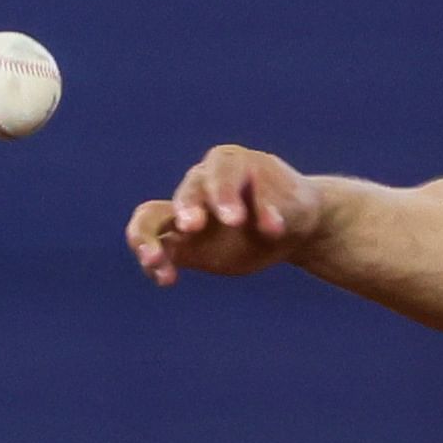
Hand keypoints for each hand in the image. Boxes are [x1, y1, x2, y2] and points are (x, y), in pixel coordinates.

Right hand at [128, 145, 327, 285]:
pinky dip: (154, 262)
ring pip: (151, 216)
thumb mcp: (295, 206)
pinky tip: (165, 279)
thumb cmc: (290, 207)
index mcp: (231, 163)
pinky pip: (156, 247)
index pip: (221, 172)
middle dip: (188, 208)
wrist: (288, 226)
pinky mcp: (180, 242)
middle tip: (192, 227)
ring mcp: (186, 213)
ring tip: (154, 261)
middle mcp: (202, 183)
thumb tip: (271, 228)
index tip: (235, 220)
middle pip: (187, 192)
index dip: (224, 193)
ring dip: (148, 237)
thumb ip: (279, 212)